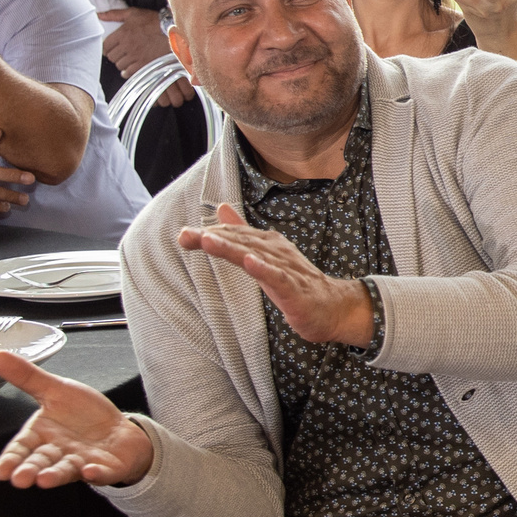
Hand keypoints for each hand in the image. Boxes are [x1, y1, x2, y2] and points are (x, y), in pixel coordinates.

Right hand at [0, 354, 153, 488]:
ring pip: (66, 471)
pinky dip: (96, 473)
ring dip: (55, 476)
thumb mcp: (56, 390)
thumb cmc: (83, 414)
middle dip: (30, 471)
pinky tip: (90, 471)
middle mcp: (58, 452)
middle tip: (20, 479)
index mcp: (42, 435)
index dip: (11, 459)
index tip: (0, 471)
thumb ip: (28, 378)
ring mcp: (81, 462)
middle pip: (40, 463)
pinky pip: (102, 472)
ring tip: (44, 480)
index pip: (22, 448)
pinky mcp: (106, 467)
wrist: (118, 429)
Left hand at [100, 7, 190, 106]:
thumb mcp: (133, 13)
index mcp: (122, 34)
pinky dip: (128, 71)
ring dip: (122, 63)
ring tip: (129, 58)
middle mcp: (127, 47)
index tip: (111, 48)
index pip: (105, 47)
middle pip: (112, 57)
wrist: (173, 32)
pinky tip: (132, 66)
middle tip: (121, 52)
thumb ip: (114, 14)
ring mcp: (135, 57)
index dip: (107, 48)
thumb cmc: (153, 21)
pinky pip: (129, 72)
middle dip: (115, 55)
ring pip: (120, 65)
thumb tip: (98, 15)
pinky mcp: (143, 65)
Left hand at [178, 201, 375, 346]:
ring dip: (232, 248)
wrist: (332, 308)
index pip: (234, 236)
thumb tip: (221, 209)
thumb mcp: (265, 256)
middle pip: (240, 242)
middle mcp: (276, 251)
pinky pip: (278, 277)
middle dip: (212, 238)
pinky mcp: (295, 289)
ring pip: (255, 256)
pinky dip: (264, 269)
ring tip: (208, 241)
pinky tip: (250, 262)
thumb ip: (242, 233)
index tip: (183, 235)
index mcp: (267, 244)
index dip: (209, 234)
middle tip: (185, 235)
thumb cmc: (297, 283)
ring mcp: (286, 269)